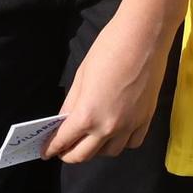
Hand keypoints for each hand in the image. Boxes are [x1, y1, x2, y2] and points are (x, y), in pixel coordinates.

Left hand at [45, 7, 171, 163]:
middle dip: (69, 155)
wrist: (144, 37)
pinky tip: (116, 132)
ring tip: (91, 138)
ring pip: (109, 153)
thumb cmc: (108, 49)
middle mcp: (108, 128)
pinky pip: (132, 143)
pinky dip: (121, 142)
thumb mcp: (81, 76)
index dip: (51, 148)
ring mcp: (130, 126)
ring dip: (96, 150)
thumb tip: (65, 120)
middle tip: (63, 149)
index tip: (46, 151)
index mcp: (87, 115)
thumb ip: (71, 103)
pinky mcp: (147, 119)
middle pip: (84, 155)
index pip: (64, 141)